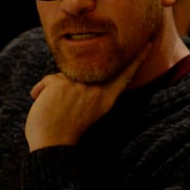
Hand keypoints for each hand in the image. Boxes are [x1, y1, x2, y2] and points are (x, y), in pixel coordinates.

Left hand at [24, 44, 147, 150]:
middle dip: (91, 66)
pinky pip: (47, 80)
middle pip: (98, 68)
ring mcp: (79, 85)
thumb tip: (78, 72)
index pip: (125, 76)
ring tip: (54, 109)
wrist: (51, 145)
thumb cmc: (66, 131)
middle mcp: (96, 91)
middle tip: (104, 66)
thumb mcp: (89, 112)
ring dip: (54, 89)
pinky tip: (41, 103)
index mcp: (106, 100)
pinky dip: (40, 91)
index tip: (149, 44)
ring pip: (65, 75)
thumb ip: (90, 92)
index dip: (138, 60)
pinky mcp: (60, 83)